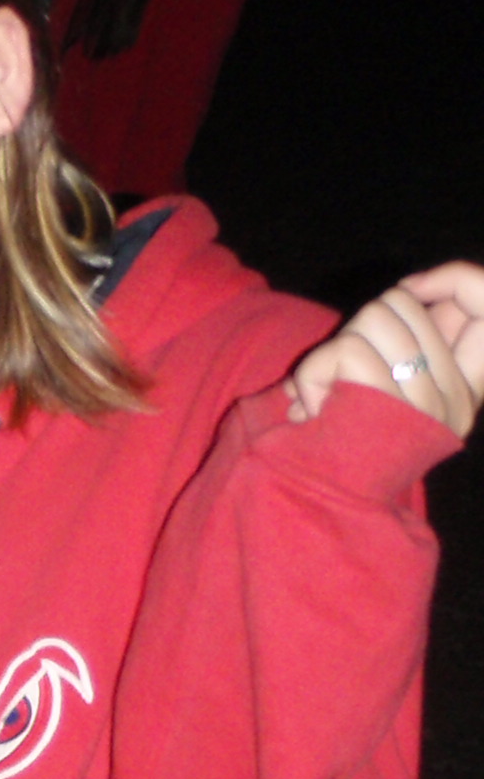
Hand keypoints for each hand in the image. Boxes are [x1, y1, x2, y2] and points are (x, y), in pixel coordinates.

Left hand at [288, 263, 483, 437]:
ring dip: (333, 351)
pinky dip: (312, 374)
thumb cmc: (342, 439)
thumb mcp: (386, 390)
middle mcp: (457, 398)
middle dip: (360, 327)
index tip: (412, 291)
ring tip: (329, 394)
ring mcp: (425, 404)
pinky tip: (312, 409)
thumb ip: (409, 344)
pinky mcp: (386, 407)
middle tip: (345, 376)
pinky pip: (341, 352)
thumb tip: (412, 290)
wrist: (318, 498)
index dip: (455, 279)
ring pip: (371, 318)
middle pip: (401, 302)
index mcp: (466, 389)